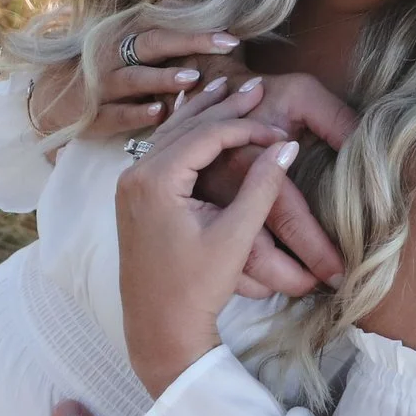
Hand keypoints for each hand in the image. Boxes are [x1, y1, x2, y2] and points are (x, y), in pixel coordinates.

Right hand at [28, 28, 242, 137]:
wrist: (52, 101)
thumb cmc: (105, 69)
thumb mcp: (127, 43)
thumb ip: (160, 29)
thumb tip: (201, 7)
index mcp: (125, 34)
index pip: (165, 22)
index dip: (198, 24)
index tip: (233, 29)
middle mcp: (113, 55)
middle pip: (154, 43)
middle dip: (192, 41)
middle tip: (228, 44)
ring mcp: (101, 86)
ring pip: (135, 79)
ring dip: (163, 78)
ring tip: (192, 78)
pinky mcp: (92, 116)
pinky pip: (116, 114)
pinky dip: (137, 114)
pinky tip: (160, 113)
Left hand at [115, 77, 303, 393]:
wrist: (158, 329)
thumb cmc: (196, 288)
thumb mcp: (234, 236)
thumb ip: (260, 187)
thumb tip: (286, 145)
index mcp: (155, 181)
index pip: (207, 136)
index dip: (246, 127)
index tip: (280, 130)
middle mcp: (134, 175)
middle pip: (186, 127)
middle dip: (224, 107)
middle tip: (258, 86)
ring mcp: (129, 186)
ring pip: (171, 135)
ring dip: (202, 113)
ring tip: (229, 86)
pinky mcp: (133, 198)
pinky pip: (161, 152)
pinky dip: (184, 133)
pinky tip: (194, 114)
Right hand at [208, 70, 353, 297]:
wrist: (215, 94)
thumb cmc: (266, 95)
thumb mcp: (302, 94)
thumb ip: (336, 120)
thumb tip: (369, 154)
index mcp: (247, 163)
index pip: (287, 217)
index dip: (316, 250)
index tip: (340, 273)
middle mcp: (220, 191)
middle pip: (255, 254)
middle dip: (291, 279)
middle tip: (321, 286)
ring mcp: (202, 207)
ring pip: (231, 263)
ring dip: (267, 283)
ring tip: (299, 285)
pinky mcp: (193, 216)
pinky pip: (214, 259)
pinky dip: (243, 278)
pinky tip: (267, 280)